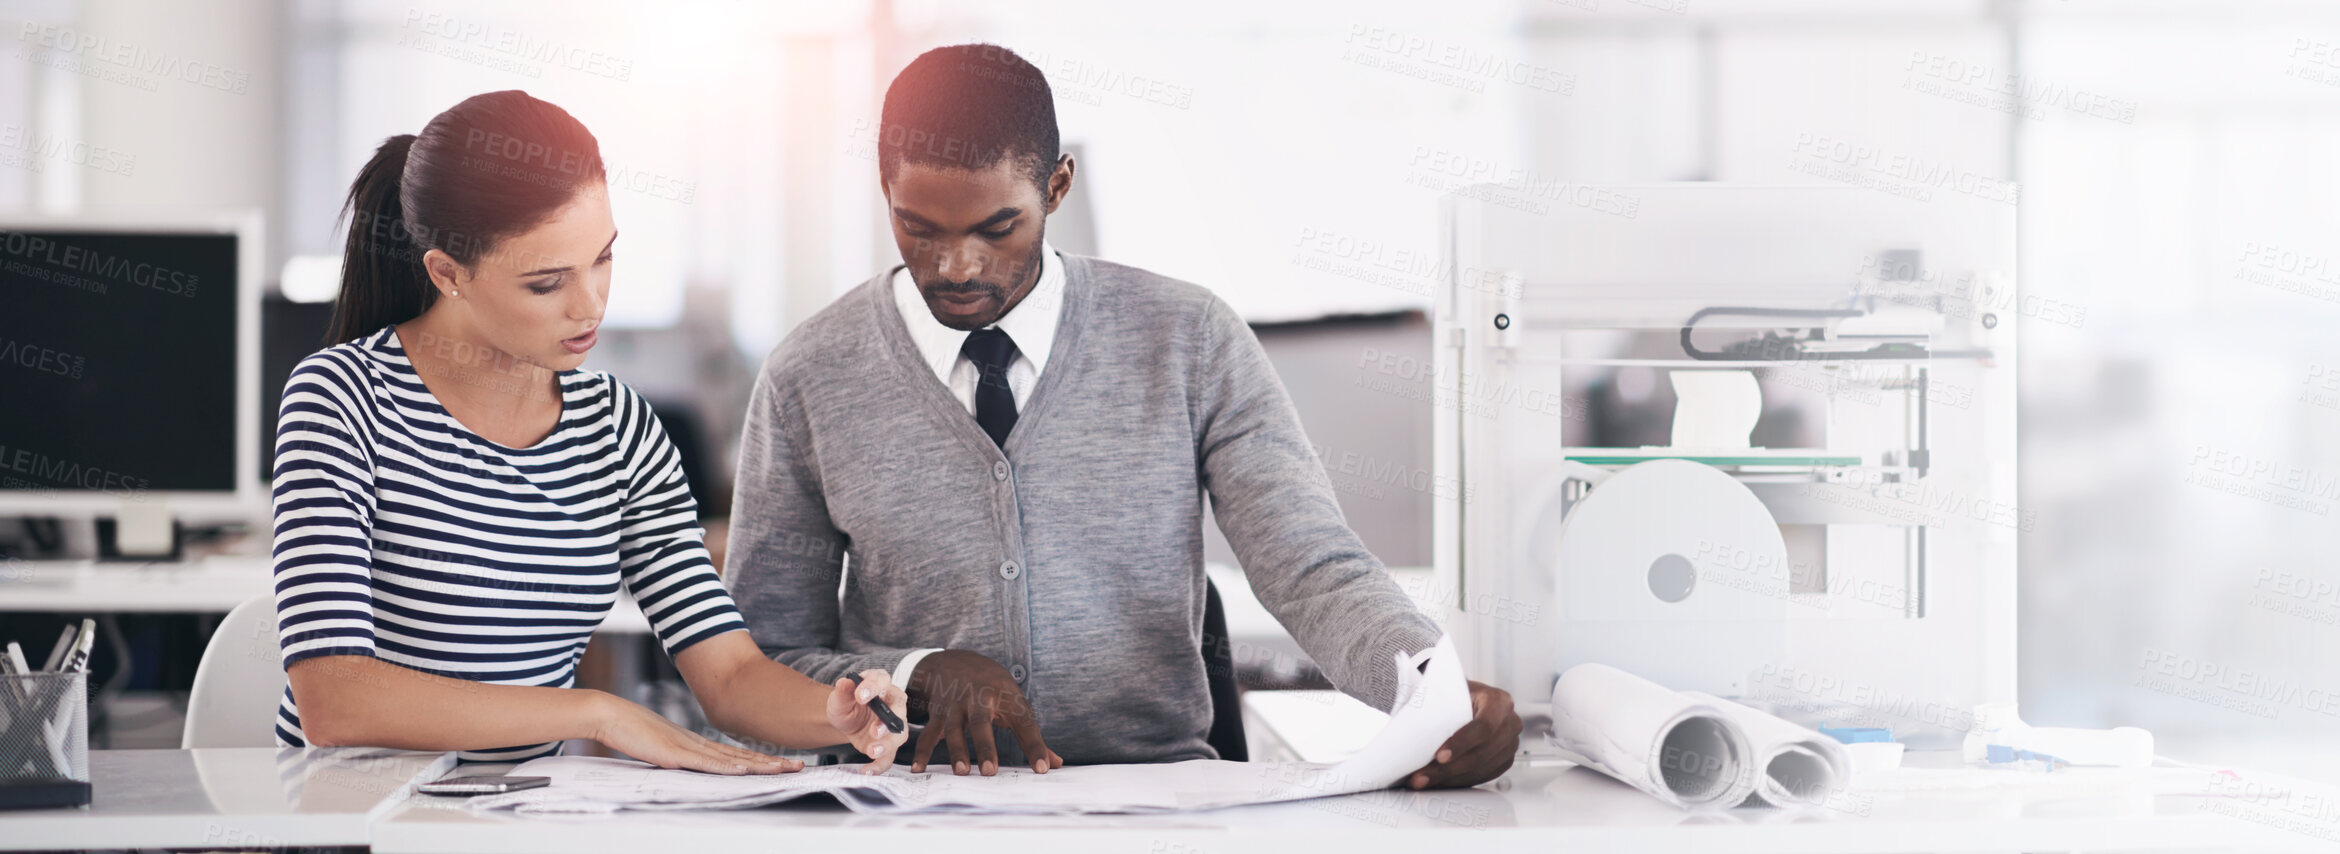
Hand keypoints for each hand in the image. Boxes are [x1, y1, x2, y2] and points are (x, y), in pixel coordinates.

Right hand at [586, 690, 801, 774]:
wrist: (612, 716)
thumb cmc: (634, 732)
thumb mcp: (664, 749)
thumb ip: (682, 758)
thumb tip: (696, 767)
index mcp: (699, 744)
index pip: (738, 755)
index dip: (763, 760)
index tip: (785, 764)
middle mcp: (700, 744)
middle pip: (743, 756)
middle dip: (773, 763)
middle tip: (800, 765)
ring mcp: (689, 747)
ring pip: (731, 759)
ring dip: (759, 765)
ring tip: (784, 769)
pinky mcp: (674, 753)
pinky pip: (705, 762)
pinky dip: (726, 767)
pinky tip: (743, 769)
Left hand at [827, 669, 910, 774]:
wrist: (847, 720)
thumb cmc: (848, 704)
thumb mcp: (840, 697)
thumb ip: (842, 691)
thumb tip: (844, 682)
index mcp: (880, 683)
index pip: (882, 680)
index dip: (873, 687)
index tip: (860, 695)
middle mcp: (892, 702)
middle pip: (898, 709)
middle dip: (887, 722)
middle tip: (875, 731)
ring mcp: (893, 724)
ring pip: (899, 734)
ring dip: (887, 744)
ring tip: (872, 751)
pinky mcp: (889, 743)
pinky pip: (890, 755)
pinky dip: (880, 764)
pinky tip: (867, 770)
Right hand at [906, 649, 1063, 775]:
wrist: (955, 661)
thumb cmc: (993, 688)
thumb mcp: (1015, 702)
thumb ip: (1032, 735)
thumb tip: (1056, 764)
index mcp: (1006, 696)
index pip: (1024, 723)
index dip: (1034, 746)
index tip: (1043, 769)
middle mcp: (979, 699)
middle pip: (982, 723)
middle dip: (985, 747)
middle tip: (989, 771)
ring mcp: (956, 705)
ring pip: (954, 729)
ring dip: (956, 750)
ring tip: (962, 772)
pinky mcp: (938, 712)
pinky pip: (929, 733)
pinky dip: (923, 751)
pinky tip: (920, 769)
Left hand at [1405, 680, 1520, 789]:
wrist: (1464, 699)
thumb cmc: (1454, 693)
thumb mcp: (1447, 689)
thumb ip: (1436, 701)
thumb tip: (1409, 721)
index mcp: (1499, 701)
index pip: (1483, 727)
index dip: (1461, 743)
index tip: (1439, 756)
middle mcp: (1510, 723)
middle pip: (1482, 753)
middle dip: (1448, 769)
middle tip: (1421, 776)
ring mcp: (1510, 744)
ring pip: (1481, 769)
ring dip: (1449, 779)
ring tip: (1422, 781)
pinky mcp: (1504, 761)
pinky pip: (1482, 777)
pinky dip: (1457, 781)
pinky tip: (1437, 782)